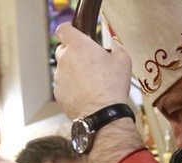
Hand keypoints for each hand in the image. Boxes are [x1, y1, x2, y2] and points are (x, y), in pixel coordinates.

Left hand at [54, 23, 144, 162]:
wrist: (102, 113)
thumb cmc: (112, 84)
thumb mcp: (123, 60)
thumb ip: (115, 49)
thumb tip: (112, 49)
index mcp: (78, 46)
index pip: (63, 29)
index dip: (68, 31)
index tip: (75, 35)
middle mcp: (64, 59)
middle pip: (62, 49)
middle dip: (72, 52)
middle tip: (88, 61)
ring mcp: (59, 78)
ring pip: (63, 69)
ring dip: (73, 72)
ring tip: (89, 82)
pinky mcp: (58, 93)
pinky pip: (64, 85)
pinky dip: (71, 87)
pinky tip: (85, 94)